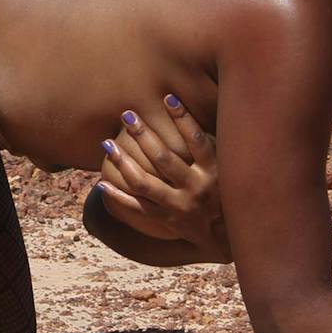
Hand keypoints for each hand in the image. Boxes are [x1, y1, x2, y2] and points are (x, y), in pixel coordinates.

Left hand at [95, 94, 224, 258]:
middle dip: (143, 135)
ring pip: (145, 183)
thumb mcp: (229, 167)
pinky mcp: (167, 220)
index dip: (183, 118)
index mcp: (214, 171)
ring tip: (108, 143)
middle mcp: (196, 188)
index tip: (168, 97)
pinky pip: (138, 208)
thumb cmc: (226, 191)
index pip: (197, 139)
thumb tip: (193, 111)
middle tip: (127, 114)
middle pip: (164, 159)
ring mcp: (180, 206)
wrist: (227, 235)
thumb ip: (214, 143)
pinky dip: (118, 197)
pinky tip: (102, 183)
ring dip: (124, 162)